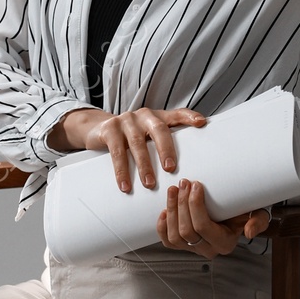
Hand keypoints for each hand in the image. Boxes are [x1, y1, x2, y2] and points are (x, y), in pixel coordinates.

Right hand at [50, 105, 206, 194]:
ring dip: (144, 165)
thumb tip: (190, 166)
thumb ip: (164, 144)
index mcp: (157, 117)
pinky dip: (121, 170)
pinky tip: (126, 185)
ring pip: (137, 143)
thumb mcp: (148, 137)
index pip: (177, 114)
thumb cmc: (130, 137)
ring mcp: (126, 120)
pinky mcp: (109, 129)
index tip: (202, 123)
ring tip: (150, 184)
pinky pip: (117, 152)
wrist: (97, 130)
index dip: (189, 117)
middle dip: (166, 149)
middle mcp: (143, 115)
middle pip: (159, 130)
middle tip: (171, 169)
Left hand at [157, 178, 270, 259]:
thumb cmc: (245, 210)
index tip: (196, 185)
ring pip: (174, 236)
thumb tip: (249, 232)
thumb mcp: (258, 214)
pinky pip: (167, 241)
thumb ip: (259, 222)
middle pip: (186, 231)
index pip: (203, 227)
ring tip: (173, 190)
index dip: (195, 205)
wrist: (237, 212)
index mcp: (224, 243)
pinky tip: (163, 210)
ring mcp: (193, 249)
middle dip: (181, 204)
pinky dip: (162, 226)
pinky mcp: (182, 245)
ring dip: (171, 211)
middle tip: (183, 183)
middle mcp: (208, 249)